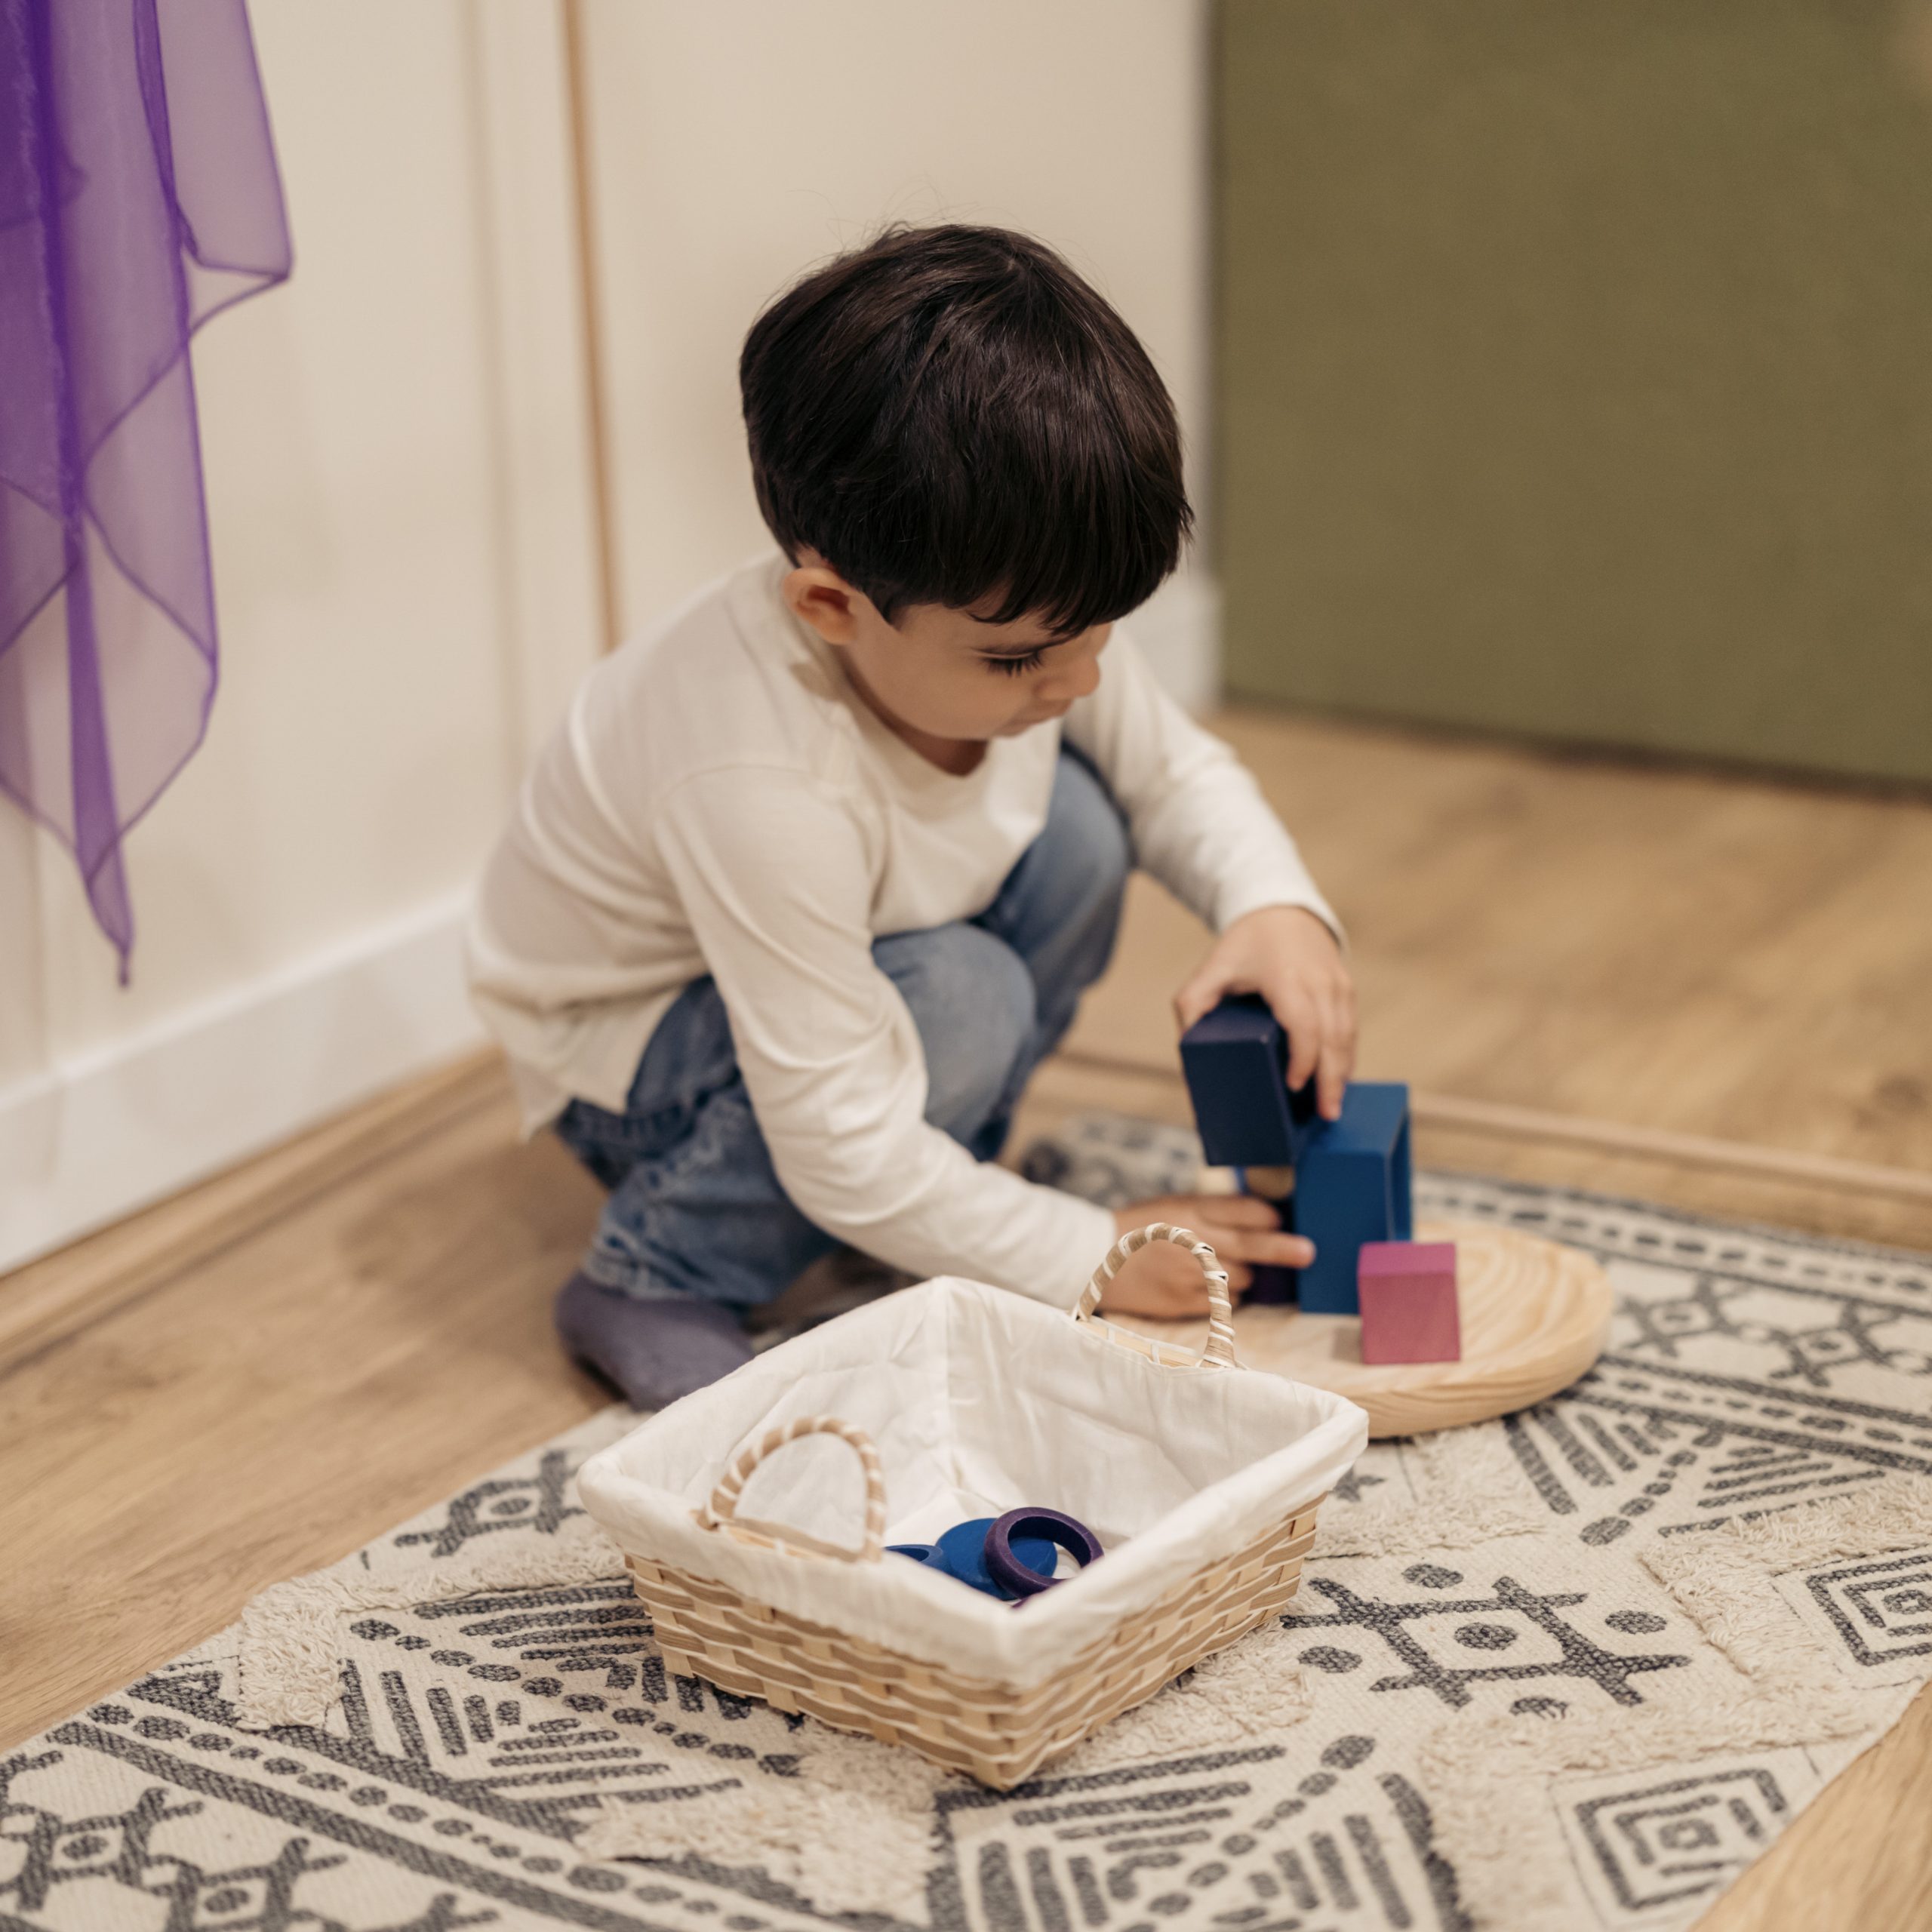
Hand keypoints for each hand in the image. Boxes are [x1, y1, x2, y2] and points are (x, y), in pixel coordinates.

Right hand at [1100, 1194, 1312, 1316]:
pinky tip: (1210, 1285)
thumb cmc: (1139, 1228)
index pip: (1241, 1210)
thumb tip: (1266, 1219)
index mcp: (1188, 1210)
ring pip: (1241, 1278)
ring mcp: (1187, 1276)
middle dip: (1283, 1249)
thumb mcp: (1172, 1207)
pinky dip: (1224, 1295)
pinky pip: (1222, 1303)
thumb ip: (1213, 1211)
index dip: (1266, 1216)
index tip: (1278, 1220)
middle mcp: (1191, 1242)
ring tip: (1224, 1266)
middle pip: (1251, 1245)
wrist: (1090, 1257)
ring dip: (1244, 1273)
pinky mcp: (1181, 1303)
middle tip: (1308, 1252)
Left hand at [1173, 905, 1356, 1120]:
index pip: (1305, 1026)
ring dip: (1342, 1072)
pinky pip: (1350, 1028)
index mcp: (1287, 978)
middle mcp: (1320, 982)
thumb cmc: (1244, 945)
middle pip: (1333, 1038)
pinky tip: (1337, 1079)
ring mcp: (1338, 985)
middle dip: (1331, 1080)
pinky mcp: (1347, 989)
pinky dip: (1345, 1056)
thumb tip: (1187, 1053)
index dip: (1304, 1060)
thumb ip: (1192, 1006)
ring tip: (1332, 1106)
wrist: (1281, 910)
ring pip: (1347, 1036)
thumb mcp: (1211, 970)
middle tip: (1326, 1115)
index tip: (1295, 1086)